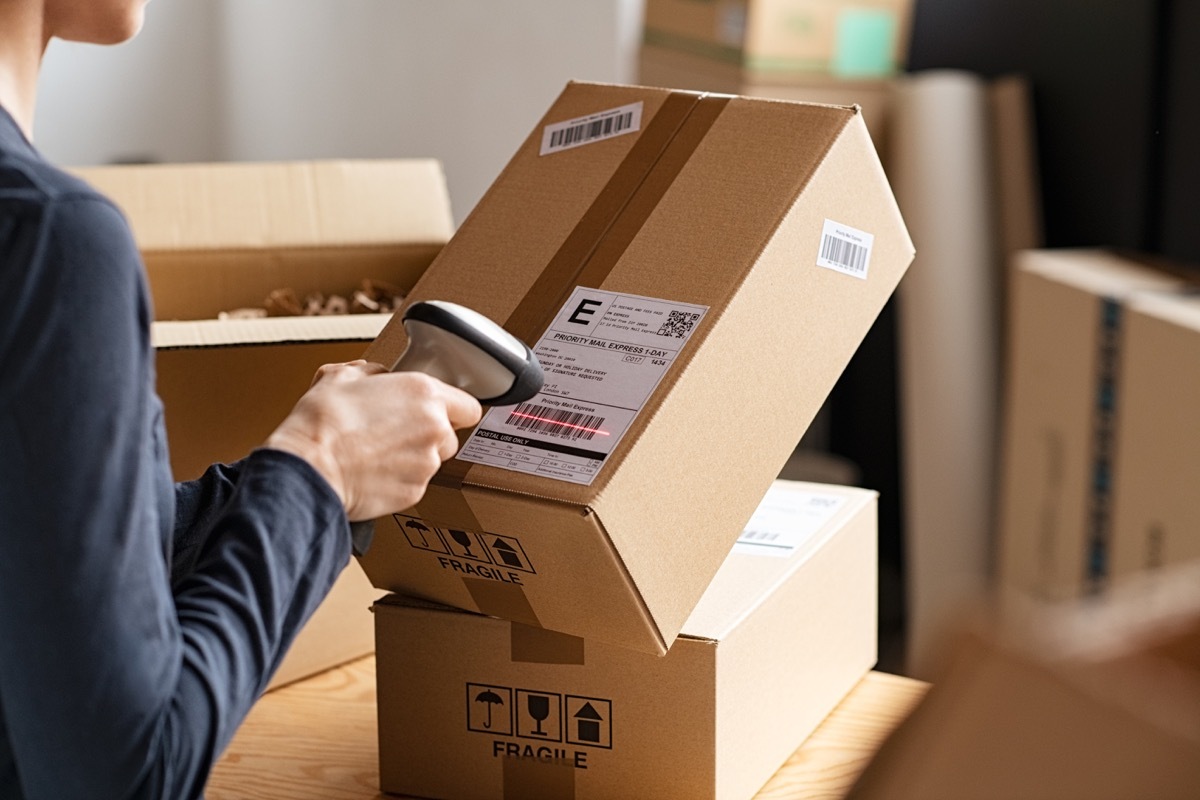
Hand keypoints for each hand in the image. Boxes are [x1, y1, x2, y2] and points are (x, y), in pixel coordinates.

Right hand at [264, 360, 481, 520]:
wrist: (309, 468)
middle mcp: (434, 429)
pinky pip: (414, 483)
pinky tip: (372, 472)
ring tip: (377, 453)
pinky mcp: (414, 493)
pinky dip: (398, 480)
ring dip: (412, 457)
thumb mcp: (341, 376)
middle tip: (396, 431)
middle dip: (428, 434)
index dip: (453, 409)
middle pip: (449, 435)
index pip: (468, 406)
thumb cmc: (323, 422)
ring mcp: (426, 464)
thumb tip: (375, 376)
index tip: (438, 411)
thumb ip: (371, 373)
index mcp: (424, 394)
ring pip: (431, 461)